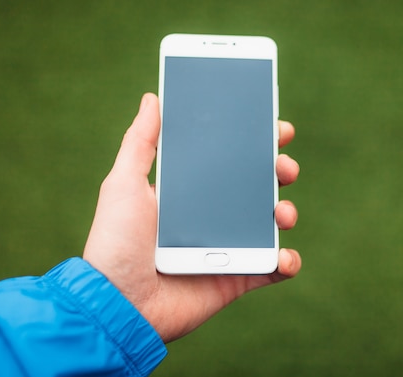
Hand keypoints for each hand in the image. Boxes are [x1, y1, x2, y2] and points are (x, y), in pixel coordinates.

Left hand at [83, 93, 301, 342]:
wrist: (118, 304)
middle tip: (284, 166)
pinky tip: (283, 256)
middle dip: (278, 170)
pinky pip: (271, 268)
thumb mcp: (123, 184)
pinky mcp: (236, 278)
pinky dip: (287, 262)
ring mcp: (227, 247)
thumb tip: (152, 98)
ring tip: (280, 213)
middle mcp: (212, 217)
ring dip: (286, 212)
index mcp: (190, 192)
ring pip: (270, 223)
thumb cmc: (115, 242)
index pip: (229, 160)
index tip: (275, 127)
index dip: (254, 142)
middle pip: (257, 186)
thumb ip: (141, 142)